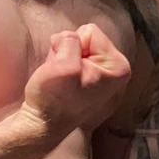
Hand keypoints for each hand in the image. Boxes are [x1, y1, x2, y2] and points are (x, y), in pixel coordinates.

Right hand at [22, 24, 129, 144]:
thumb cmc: (54, 100)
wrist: (40, 126)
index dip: (72, 47)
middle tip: (61, 74)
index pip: (90, 32)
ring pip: (76, 47)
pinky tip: (59, 81)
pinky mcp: (88, 81)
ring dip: (62, 58)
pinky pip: (72, 58)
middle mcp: (115, 71)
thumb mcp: (63, 63)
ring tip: (59, 79)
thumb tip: (67, 38)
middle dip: (68, 51)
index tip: (68, 70)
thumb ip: (70, 40)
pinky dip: (62, 65)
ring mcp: (101, 77)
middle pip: (85, 38)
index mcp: (118, 67)